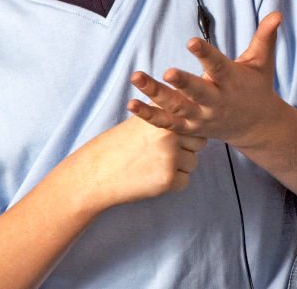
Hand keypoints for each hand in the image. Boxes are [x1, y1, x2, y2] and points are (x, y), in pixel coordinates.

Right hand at [68, 116, 205, 209]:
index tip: (171, 137)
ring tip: (153, 165)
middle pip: (199, 142)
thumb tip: (197, 115)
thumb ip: (168, 116)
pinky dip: (172, 183)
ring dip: (179, 167)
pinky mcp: (168, 179)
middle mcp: (170, 134)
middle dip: (185, 149)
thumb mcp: (143, 120)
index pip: (194, 123)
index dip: (185, 131)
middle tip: (160, 153)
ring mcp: (170, 157)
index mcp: (164, 116)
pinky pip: (185, 181)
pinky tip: (152, 177)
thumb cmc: (121, 145)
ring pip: (192, 163)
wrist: (97, 172)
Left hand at [127, 12, 285, 149]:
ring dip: (156, 95)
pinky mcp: (190, 128)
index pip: (218, 66)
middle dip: (183, 84)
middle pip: (197, 93)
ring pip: (176, 108)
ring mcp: (201, 117)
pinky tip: (132, 102)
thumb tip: (277, 13)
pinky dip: (149, 115)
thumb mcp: (262, 62)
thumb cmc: (257, 87)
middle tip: (168, 72)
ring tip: (137, 77)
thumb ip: (265, 37)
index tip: (192, 41)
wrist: (258, 127)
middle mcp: (216, 102)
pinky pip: (167, 124)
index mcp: (232, 82)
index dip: (205, 54)